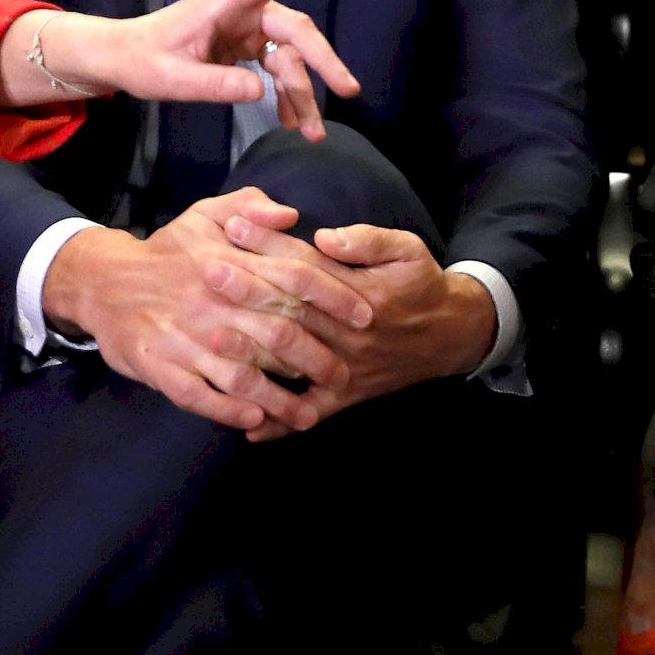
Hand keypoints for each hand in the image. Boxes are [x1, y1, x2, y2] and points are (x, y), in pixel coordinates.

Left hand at [18, 0, 360, 132]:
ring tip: (312, 133)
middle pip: (294, 30)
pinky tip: (293, 121)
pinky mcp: (244, 48)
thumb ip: (213, 85)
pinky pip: (276, 69)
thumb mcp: (171, 79)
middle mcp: (241, 13)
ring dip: (303, 93)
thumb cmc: (142, 61)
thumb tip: (260, 93)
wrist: (124, 61)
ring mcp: (245, 30)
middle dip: (322, 62)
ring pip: (289, 57)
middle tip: (349, 90)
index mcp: (222, 6)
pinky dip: (286, 95)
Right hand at [44, 187, 373, 433]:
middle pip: (274, 332)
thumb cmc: (165, 252)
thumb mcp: (203, 215)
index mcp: (226, 262)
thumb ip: (249, 208)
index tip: (365, 316)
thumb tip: (291, 213)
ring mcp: (182, 337)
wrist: (101, 282)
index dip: (333, 297)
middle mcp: (209, 301)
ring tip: (309, 415)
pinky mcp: (158, 366)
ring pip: (240, 373)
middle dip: (316, 358)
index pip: (291, 277)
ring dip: (278, 398)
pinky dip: (227, 409)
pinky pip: (197, 394)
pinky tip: (254, 421)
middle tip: (344, 376)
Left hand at [220, 217, 495, 439]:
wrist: (448, 336)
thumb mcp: (406, 249)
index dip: (269, 245)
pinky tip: (247, 427)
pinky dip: (280, 422)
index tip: (233, 227)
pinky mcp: (346, 395)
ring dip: (252, 351)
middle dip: (247, 290)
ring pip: (292, 360)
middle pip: (290, 309)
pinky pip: (309, 412)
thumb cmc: (419, 285)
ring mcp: (346, 368)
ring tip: (211, 338)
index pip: (306, 266)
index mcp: (361, 293)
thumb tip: (325, 237)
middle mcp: (349, 333)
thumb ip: (367, 241)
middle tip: (206, 271)